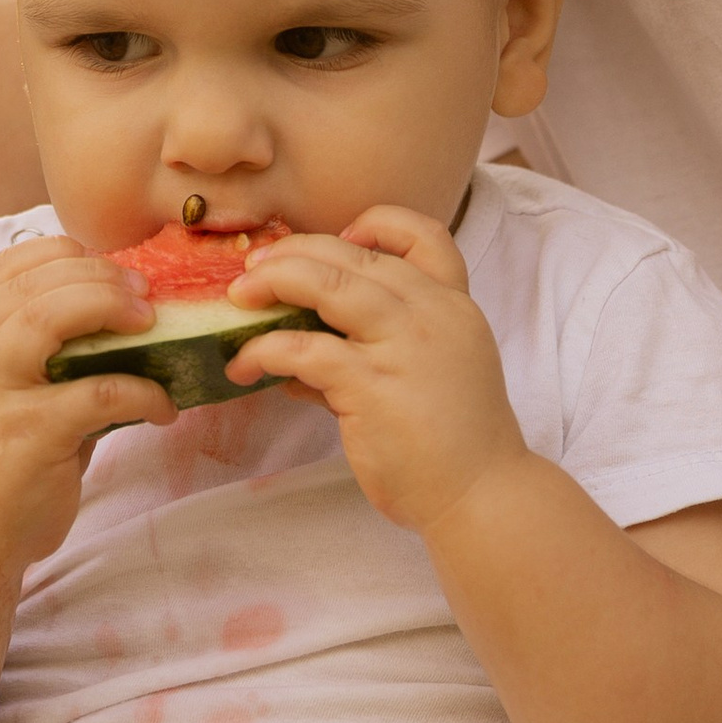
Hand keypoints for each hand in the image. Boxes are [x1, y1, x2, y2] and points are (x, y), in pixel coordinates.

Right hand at [0, 237, 173, 571]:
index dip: (63, 255)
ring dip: (109, 309)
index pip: (6, 267)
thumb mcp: (6, 397)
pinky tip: (162, 406)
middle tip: (145, 293)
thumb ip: (43, 357)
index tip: (108, 269)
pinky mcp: (27, 438)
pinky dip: (141, 392)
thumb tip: (121, 320)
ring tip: (151, 323)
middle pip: (33, 284)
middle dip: (98, 277)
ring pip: (48, 319)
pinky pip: (96, 394)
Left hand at [229, 209, 527, 535]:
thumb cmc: (455, 445)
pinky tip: (244, 366)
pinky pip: (302, 349)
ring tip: (238, 298)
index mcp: (453, 306)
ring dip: (274, 281)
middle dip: (296, 252)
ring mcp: (402, 345)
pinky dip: (263, 350)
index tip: (340, 240)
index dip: (376, 225)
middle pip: (354, 253)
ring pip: (326, 282)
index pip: (423, 234)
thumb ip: (370, 353)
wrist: (482, 497)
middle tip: (256, 269)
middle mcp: (432, 314)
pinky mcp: (371, 384)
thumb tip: (297, 353)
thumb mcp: (427, 378)